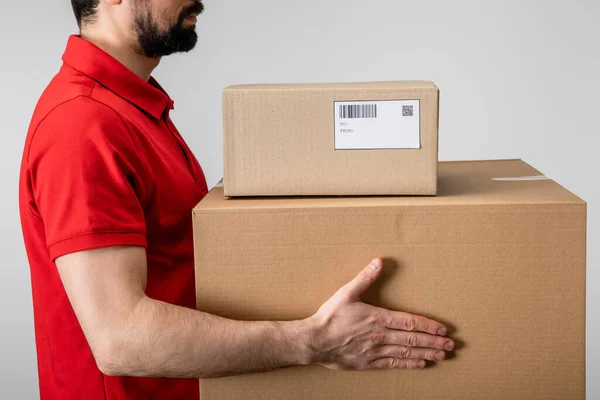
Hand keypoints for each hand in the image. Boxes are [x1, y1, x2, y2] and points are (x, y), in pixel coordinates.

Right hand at [307, 258, 453, 369]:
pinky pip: (393, 364)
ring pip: (406, 353)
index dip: (428, 326)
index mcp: (377, 318)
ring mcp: (375, 351)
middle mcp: (380, 336)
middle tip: (451, 345)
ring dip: (426, 354)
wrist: (315, 341)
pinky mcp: (368, 362)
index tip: (443, 329)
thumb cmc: (330, 316)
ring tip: (442, 355)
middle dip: (433, 342)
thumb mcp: (346, 293)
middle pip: (413, 339)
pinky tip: (421, 364)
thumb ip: (365, 278)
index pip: (409, 322)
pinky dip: (409, 364)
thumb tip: (378, 262)